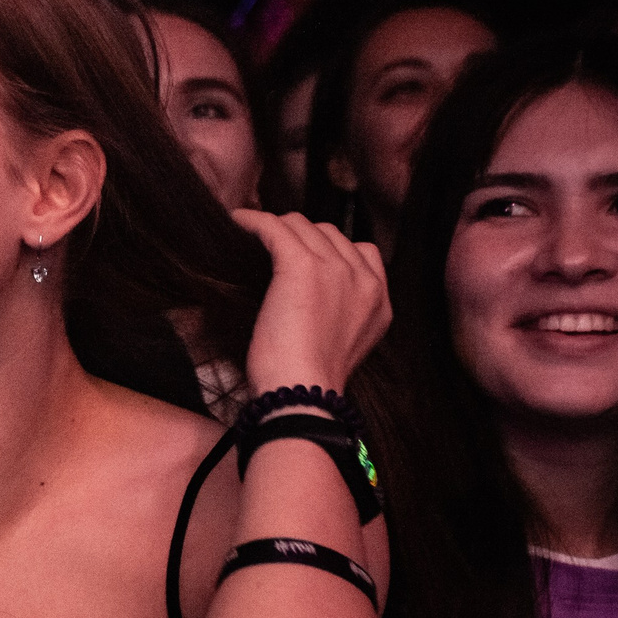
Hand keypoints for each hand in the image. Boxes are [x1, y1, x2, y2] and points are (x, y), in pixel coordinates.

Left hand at [231, 210, 389, 395]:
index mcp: (379, 302)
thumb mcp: (342, 346)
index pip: (361, 250)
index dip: (328, 247)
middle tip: (269, 243)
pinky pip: (276, 228)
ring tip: (250, 232)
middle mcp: (365, 280)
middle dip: (299, 235)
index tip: (302, 253)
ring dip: (276, 226)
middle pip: (329, 233)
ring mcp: (337, 270)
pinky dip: (254, 221)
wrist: (301, 396)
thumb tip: (309, 295)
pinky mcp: (303, 267)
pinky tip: (238, 221)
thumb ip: (341, 313)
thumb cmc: (305, 382)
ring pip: (302, 226)